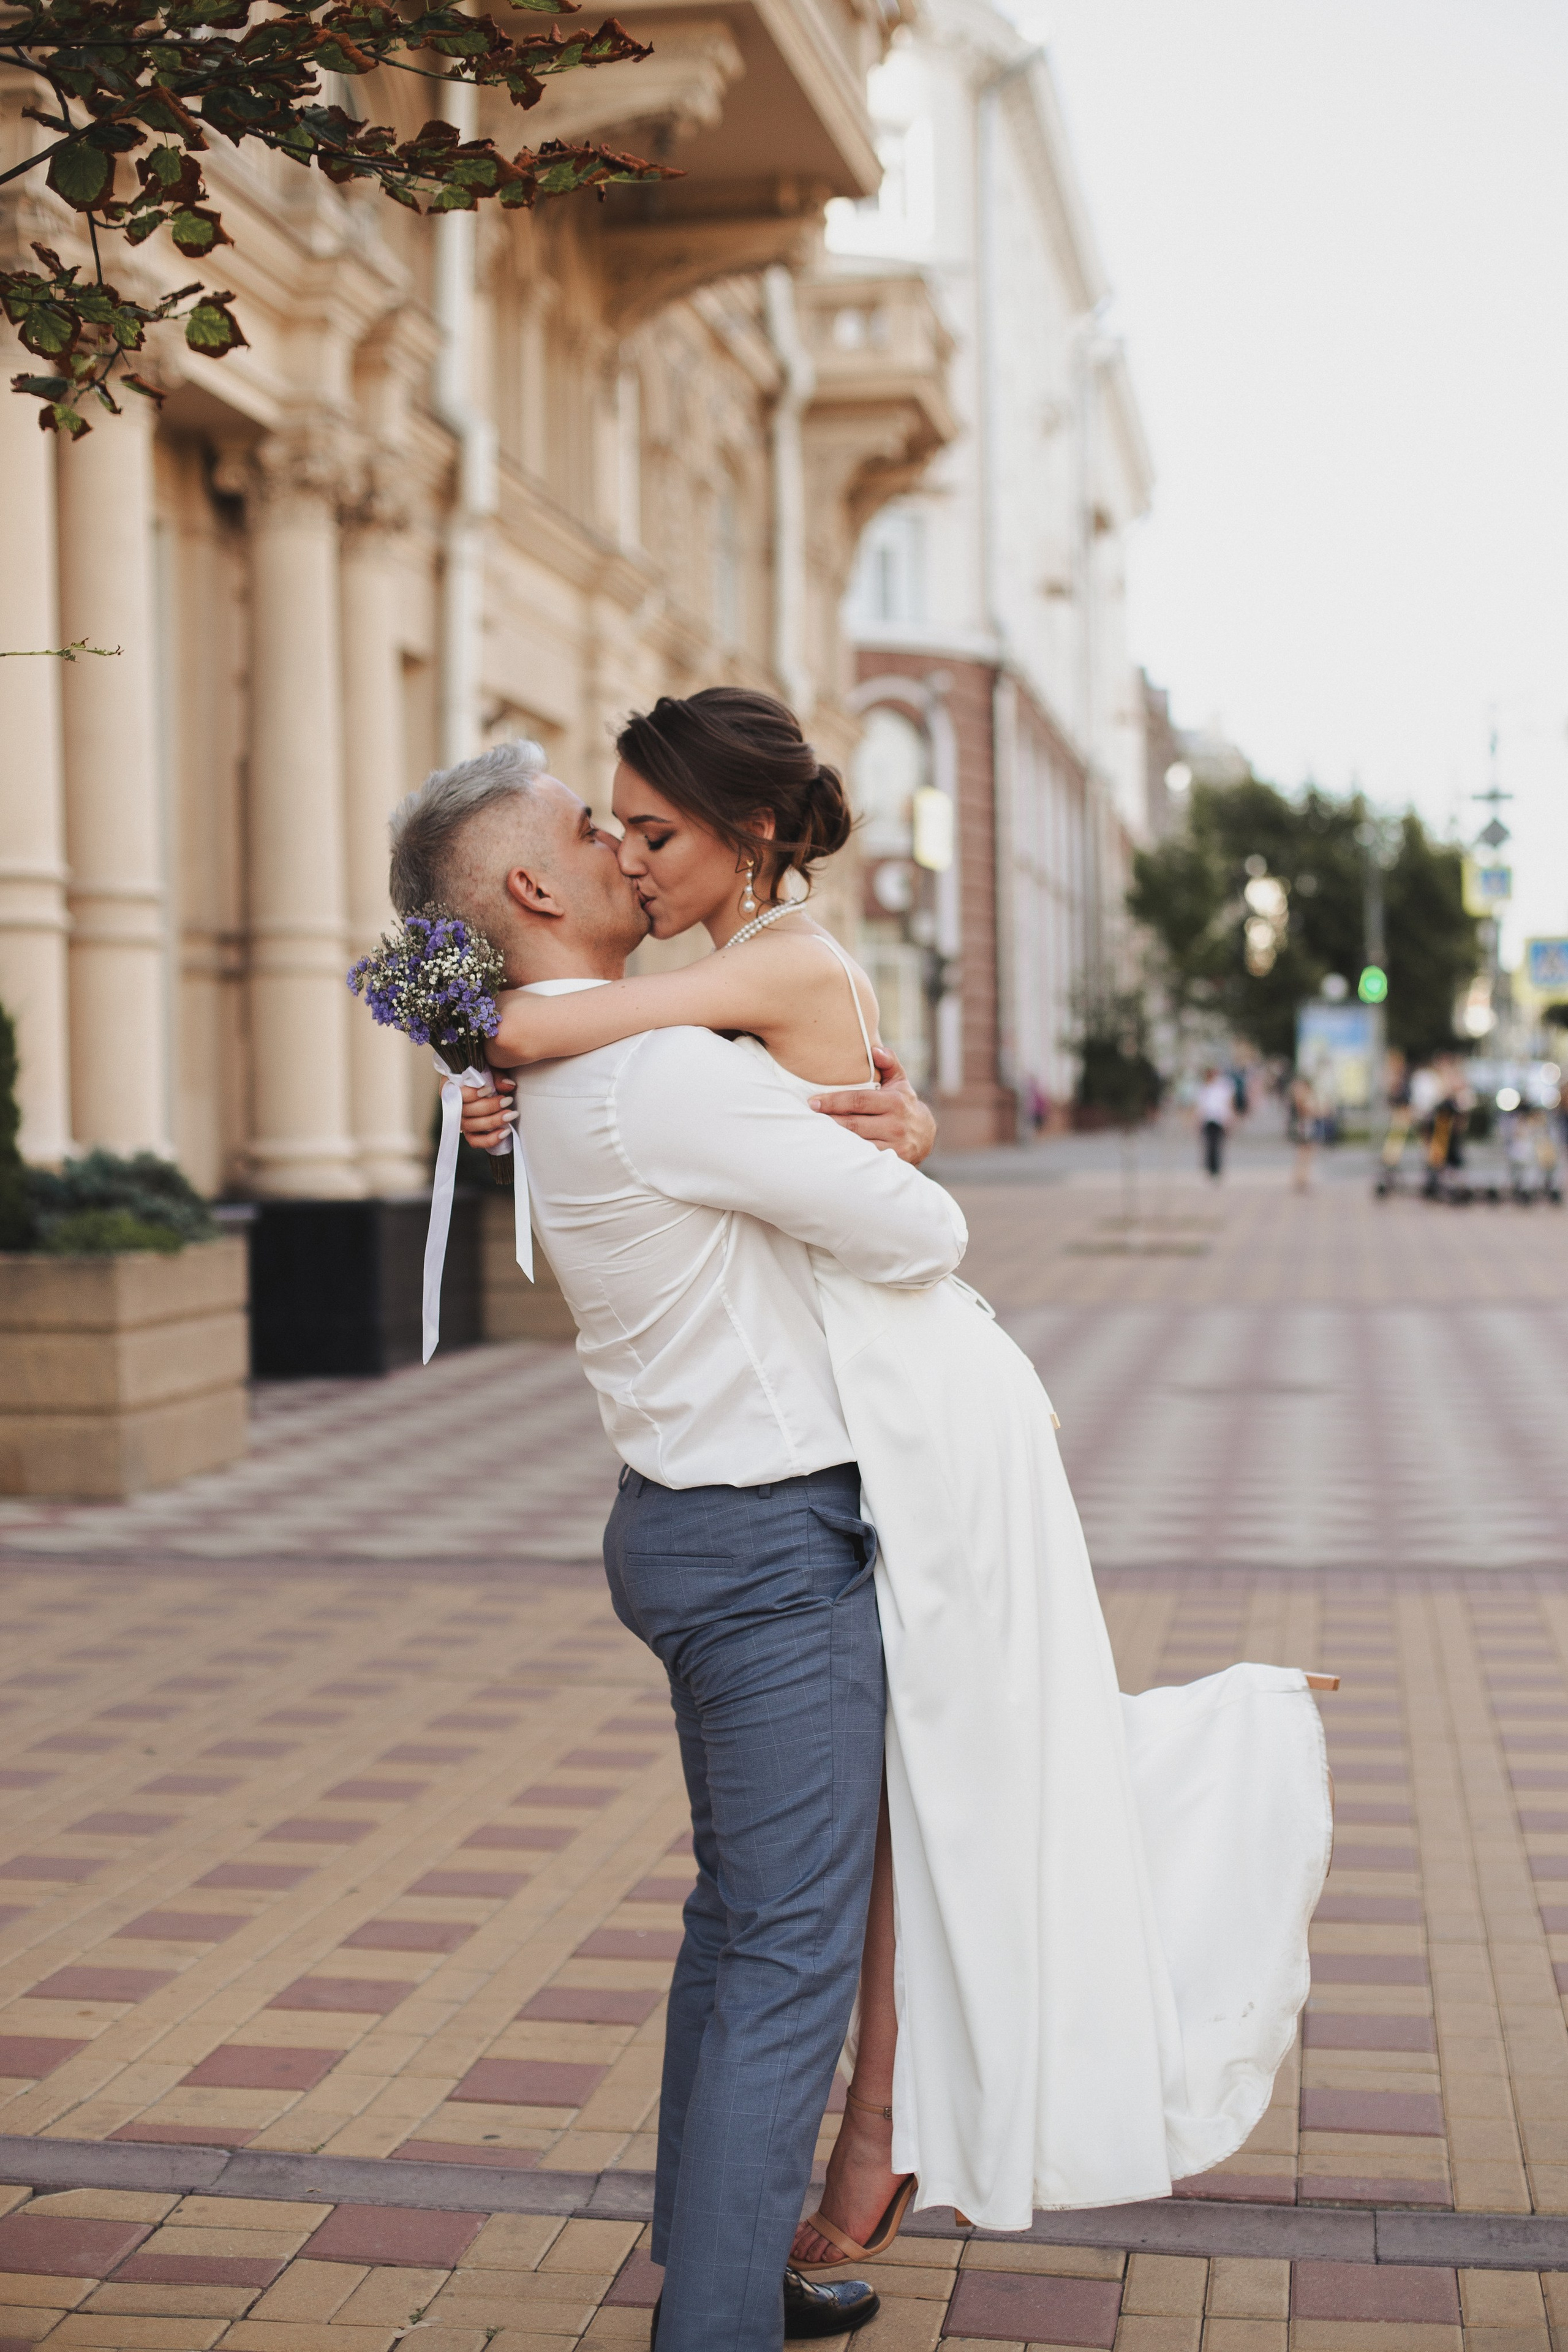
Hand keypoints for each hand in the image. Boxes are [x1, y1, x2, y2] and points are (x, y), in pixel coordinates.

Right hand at [460, 1071, 515, 1151]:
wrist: (489, 1086)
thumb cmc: (485, 1075)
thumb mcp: (490, 1069)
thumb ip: (496, 1077)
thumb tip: (508, 1085)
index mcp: (451, 1087)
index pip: (457, 1094)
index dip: (472, 1094)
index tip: (489, 1090)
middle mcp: (453, 1106)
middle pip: (466, 1111)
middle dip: (489, 1107)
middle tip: (507, 1101)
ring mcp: (461, 1121)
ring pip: (472, 1126)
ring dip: (493, 1121)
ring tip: (510, 1114)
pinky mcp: (470, 1133)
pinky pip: (475, 1141)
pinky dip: (489, 1139)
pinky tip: (504, 1132)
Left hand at [810, 1046, 936, 1165]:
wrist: (925, 1136)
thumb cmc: (903, 1104)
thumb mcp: (900, 1082)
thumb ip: (888, 1062)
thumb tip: (874, 1049)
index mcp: (895, 1102)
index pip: (858, 1100)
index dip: (833, 1101)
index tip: (813, 1102)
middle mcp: (896, 1124)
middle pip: (853, 1124)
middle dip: (828, 1121)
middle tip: (807, 1117)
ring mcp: (895, 1145)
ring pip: (856, 1143)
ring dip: (834, 1139)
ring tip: (814, 1132)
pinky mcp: (892, 1161)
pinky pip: (864, 1158)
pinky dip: (846, 1154)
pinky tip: (831, 1149)